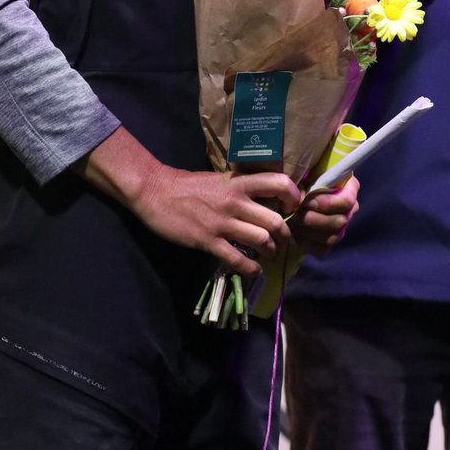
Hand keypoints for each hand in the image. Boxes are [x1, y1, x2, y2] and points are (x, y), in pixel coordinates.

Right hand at [78, 127, 300, 275]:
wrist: (156, 192)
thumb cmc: (189, 185)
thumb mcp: (220, 179)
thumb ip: (242, 188)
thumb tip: (266, 200)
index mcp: (238, 182)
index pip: (278, 183)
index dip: (293, 196)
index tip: (293, 208)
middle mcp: (235, 201)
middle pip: (275, 220)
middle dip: (285, 236)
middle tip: (283, 241)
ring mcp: (221, 222)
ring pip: (261, 240)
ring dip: (270, 252)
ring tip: (267, 255)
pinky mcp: (208, 240)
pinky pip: (237, 259)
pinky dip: (250, 269)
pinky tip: (252, 269)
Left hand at [289, 174, 359, 256]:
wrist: (299, 189)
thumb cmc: (306, 175)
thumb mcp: (309, 171)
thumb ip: (310, 179)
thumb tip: (302, 195)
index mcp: (350, 188)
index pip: (347, 201)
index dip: (327, 203)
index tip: (307, 201)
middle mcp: (349, 210)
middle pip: (339, 221)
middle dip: (314, 219)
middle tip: (295, 213)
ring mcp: (341, 227)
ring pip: (332, 237)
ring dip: (309, 231)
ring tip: (293, 222)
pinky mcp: (329, 241)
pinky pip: (323, 250)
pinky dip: (308, 244)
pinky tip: (296, 234)